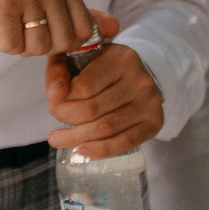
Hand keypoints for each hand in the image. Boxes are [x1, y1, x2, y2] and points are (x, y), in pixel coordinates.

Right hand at [0, 0, 94, 55]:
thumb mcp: (45, 1)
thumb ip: (80, 15)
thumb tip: (116, 26)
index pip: (84, 33)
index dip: (63, 42)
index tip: (42, 29)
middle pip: (62, 43)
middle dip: (41, 45)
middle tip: (21, 27)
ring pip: (39, 47)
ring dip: (20, 45)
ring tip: (7, 23)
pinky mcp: (3, 7)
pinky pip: (14, 47)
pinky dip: (2, 43)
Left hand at [45, 9, 163, 156]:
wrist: (136, 78)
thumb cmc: (101, 69)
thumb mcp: (77, 58)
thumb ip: (59, 71)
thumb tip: (54, 96)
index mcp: (121, 58)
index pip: (84, 87)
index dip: (62, 100)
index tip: (53, 103)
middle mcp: (140, 79)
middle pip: (93, 109)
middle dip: (67, 119)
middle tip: (55, 121)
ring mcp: (150, 103)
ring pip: (106, 128)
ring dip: (76, 138)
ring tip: (57, 140)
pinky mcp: (155, 122)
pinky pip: (125, 142)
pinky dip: (100, 150)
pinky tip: (82, 150)